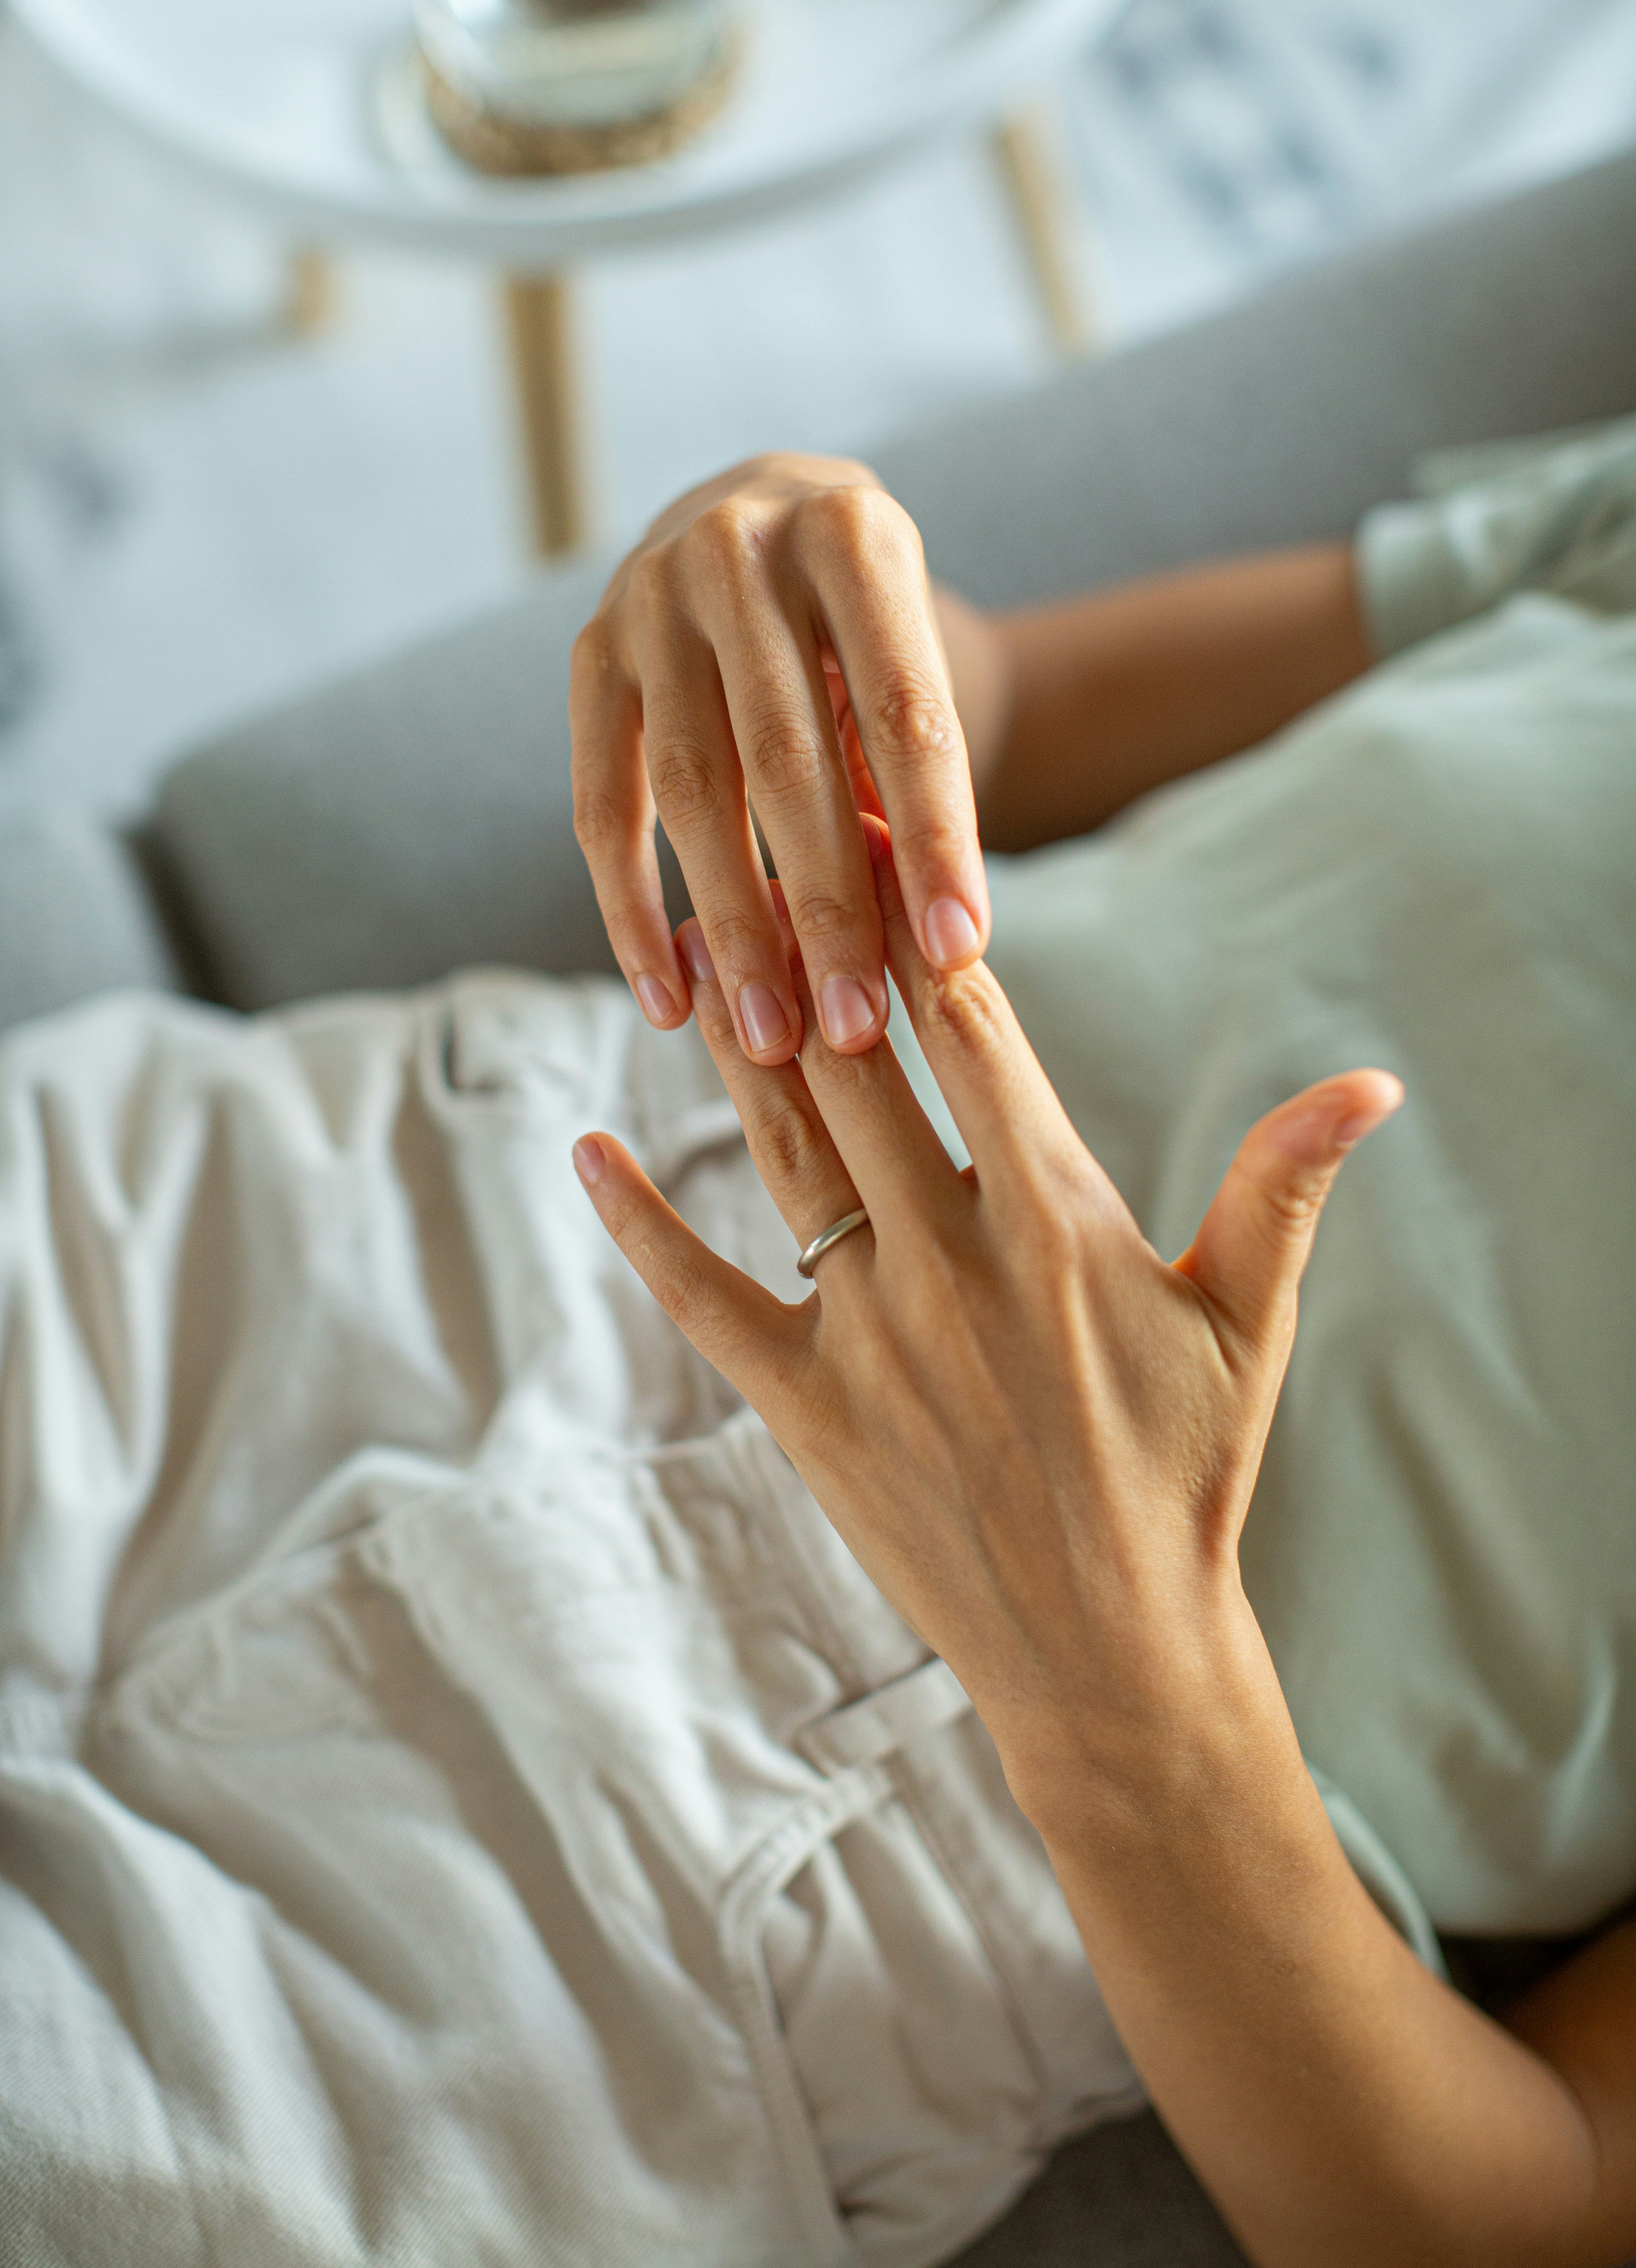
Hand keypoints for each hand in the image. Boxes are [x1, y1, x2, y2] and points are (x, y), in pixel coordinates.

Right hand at [569, 454, 990, 1069]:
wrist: (755, 509)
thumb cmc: (860, 617)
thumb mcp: (911, 650)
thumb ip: (911, 769)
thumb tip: (925, 939)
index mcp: (851, 538)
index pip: (905, 712)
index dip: (935, 840)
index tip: (956, 955)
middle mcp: (739, 549)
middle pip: (789, 760)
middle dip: (826, 909)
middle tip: (855, 1029)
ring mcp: (648, 598)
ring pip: (691, 790)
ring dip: (732, 926)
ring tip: (771, 1036)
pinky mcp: (589, 656)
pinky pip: (601, 804)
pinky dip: (632, 911)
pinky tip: (670, 1000)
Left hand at [571, 821, 1401, 1812]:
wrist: (1112, 1659)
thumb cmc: (1186, 1478)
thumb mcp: (1248, 1323)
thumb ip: (1284, 1184)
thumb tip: (1373, 1082)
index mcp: (1057, 1217)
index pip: (971, 1030)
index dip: (918, 921)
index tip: (874, 831)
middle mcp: (951, 1258)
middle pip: (857, 1063)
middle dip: (809, 947)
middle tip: (756, 846)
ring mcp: (868, 1332)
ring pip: (783, 1149)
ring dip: (733, 1041)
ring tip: (691, 946)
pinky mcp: (805, 1408)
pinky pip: (706, 1296)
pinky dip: (642, 1224)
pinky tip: (587, 1151)